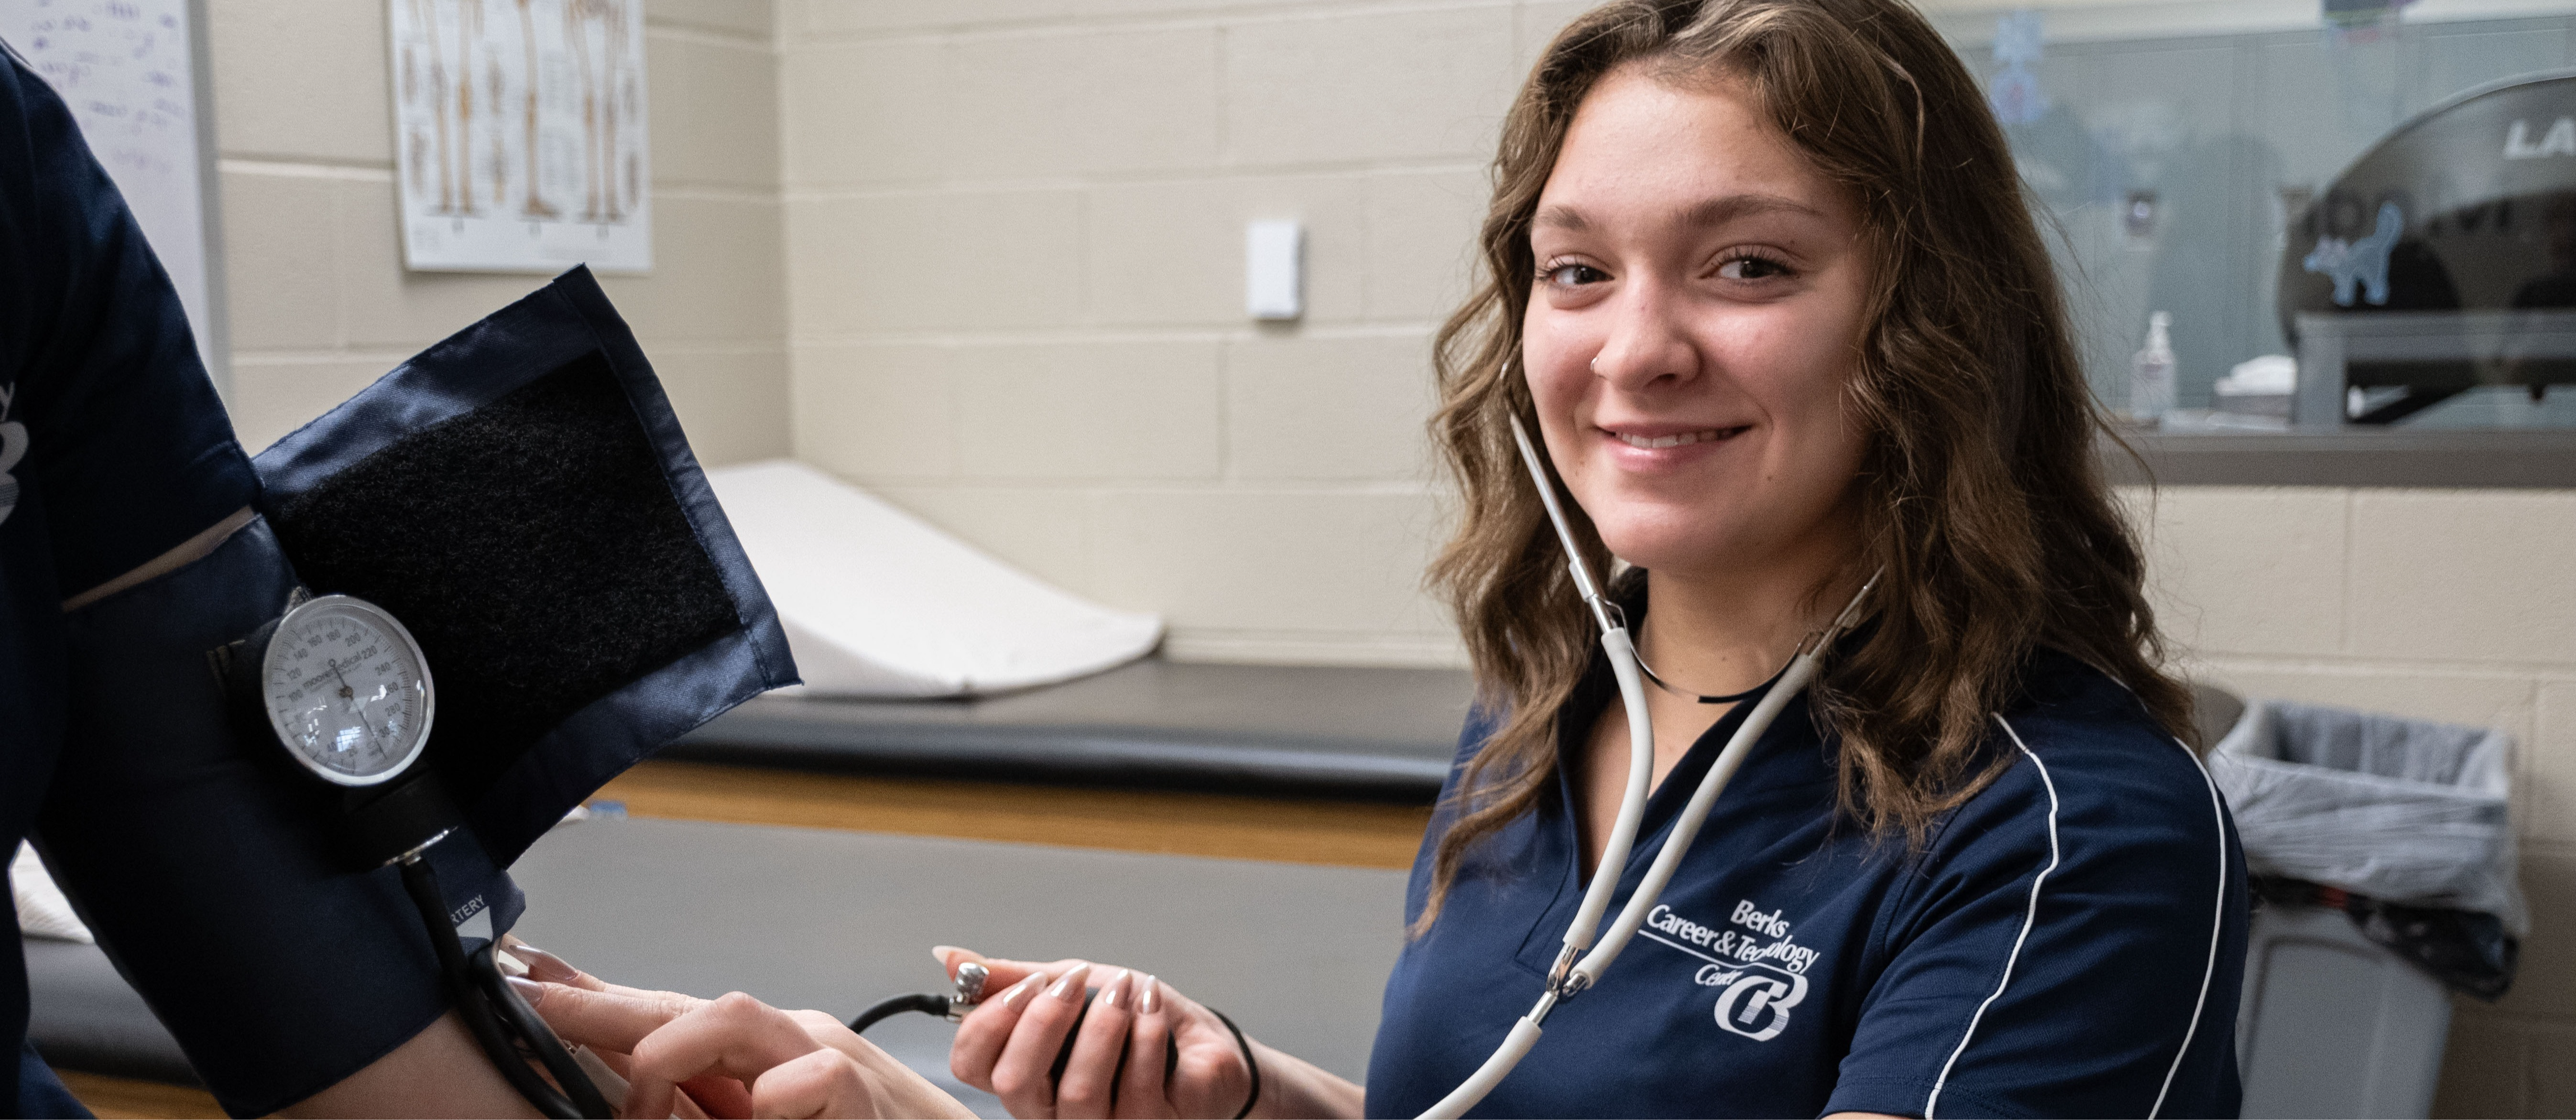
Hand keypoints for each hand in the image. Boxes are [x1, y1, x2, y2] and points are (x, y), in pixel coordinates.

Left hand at [502, 938, 976, 1119]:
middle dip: (601, 1002)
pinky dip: (775, 1101)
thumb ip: (692, 1098)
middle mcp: (788, 1043)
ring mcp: (826, 1060)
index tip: (520, 977)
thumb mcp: (754, 1116)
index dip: (589, 994)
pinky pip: (810, 1078)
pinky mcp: (861, 1098)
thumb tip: (625, 1085)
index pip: (662, 1010)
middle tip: (537, 1005)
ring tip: (643, 1108)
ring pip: (735, 1015)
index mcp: (755, 1055)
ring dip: (672, 1055)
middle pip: (683, 1003)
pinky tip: (762, 1119)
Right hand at [939, 947, 1253, 1119]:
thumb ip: (1014, 978)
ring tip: (1126, 989)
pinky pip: (1138, 1086)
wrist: (1203, 1041)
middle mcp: (1051, 1113)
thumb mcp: (1071, 985)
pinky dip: (1147, 1034)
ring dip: (1104, 1026)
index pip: (971, 1066)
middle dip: (1045, 1020)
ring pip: (1079, 1092)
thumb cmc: (1132, 1017)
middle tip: (1075, 980)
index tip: (1032, 981)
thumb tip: (948, 955)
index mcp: (1023, 1077)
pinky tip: (1153, 1007)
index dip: (990, 1021)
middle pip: (1014, 1084)